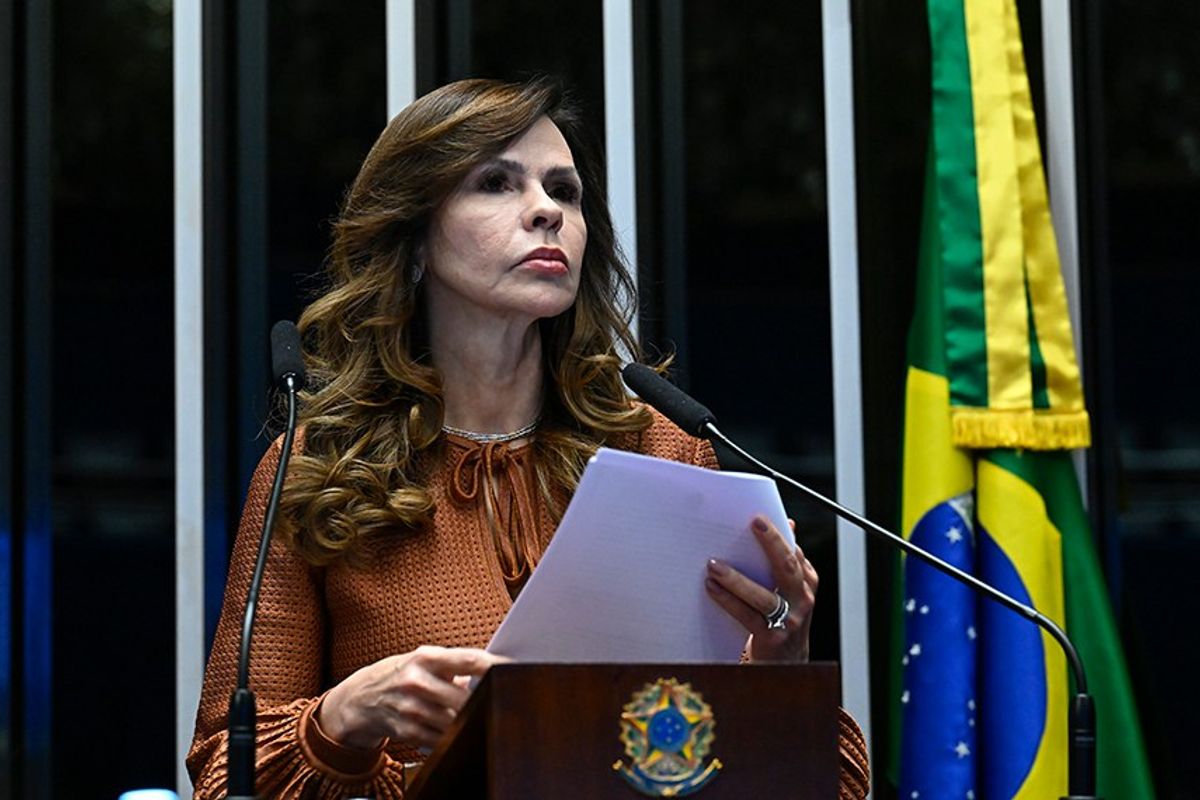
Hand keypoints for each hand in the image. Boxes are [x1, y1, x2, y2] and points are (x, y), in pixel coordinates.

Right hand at [316, 645, 508, 749]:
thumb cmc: (404, 674)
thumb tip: (494, 671)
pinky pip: (442, 738)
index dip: (495, 665)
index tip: (515, 668)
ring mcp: (411, 708)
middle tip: (500, 697)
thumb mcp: (425, 661)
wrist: (362, 698)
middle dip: (484, 700)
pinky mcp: (407, 731)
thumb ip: (457, 667)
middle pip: (465, 698)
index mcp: (426, 658)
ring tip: (474, 711)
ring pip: (455, 721)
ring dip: (468, 719)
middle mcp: (417, 682)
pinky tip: (454, 727)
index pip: (469, 660)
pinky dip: (453, 735)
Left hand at [705, 515, 817, 662]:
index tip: (758, 518)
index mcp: (806, 583)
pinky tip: (712, 588)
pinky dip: (728, 601)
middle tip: (750, 526)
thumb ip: (786, 560)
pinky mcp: (772, 637)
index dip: (777, 534)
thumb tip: (788, 525)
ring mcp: (789, 620)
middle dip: (770, 543)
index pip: (794, 553)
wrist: (787, 663)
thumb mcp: (790, 589)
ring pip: (763, 595)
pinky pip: (747, 615)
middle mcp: (802, 599)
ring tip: (714, 565)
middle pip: (787, 567)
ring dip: (736, 578)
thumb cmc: (784, 619)